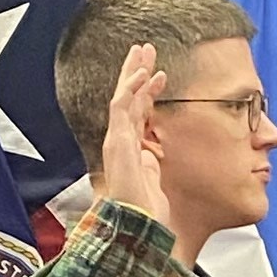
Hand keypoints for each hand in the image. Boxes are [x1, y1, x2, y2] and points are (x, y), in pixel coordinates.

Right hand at [92, 43, 170, 230]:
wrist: (138, 226)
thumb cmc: (146, 210)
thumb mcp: (154, 178)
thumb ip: (152, 161)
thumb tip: (154, 153)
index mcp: (130, 148)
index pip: (137, 112)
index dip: (146, 91)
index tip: (159, 74)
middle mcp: (121, 141)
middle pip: (127, 98)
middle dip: (135, 72)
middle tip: (145, 49)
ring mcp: (117, 140)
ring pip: (122, 96)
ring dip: (133, 72)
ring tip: (143, 51)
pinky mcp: (118, 141)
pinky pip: (122, 108)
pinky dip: (131, 89)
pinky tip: (142, 74)